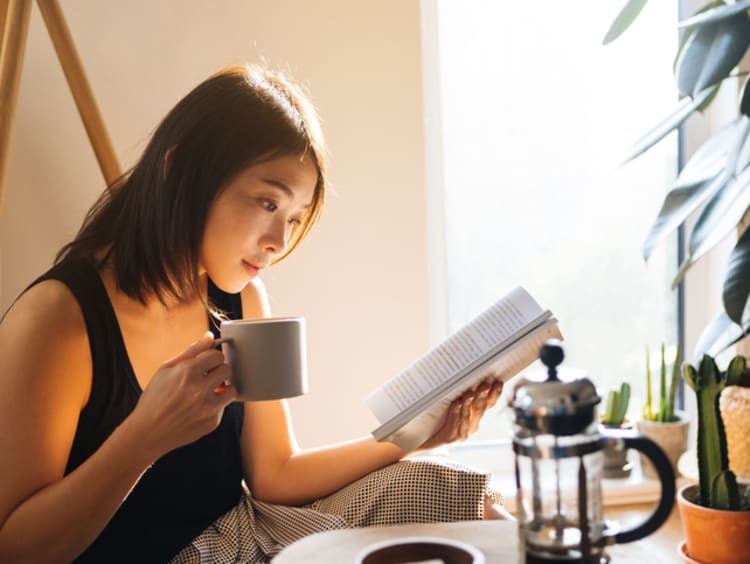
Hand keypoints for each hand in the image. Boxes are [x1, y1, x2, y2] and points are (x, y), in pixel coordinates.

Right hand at [128, 332, 238, 458]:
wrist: (147, 432)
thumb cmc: (154, 398)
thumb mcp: (166, 370)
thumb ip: (191, 351)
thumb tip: (209, 336)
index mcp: (188, 372)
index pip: (217, 355)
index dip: (211, 358)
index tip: (206, 363)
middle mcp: (200, 390)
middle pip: (227, 370)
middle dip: (218, 371)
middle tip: (206, 377)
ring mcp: (208, 408)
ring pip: (232, 390)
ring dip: (222, 389)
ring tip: (207, 392)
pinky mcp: (212, 422)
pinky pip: (223, 407)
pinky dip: (214, 406)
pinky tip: (199, 408)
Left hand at [418, 379, 503, 449]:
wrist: (420, 435)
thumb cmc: (434, 413)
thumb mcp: (449, 399)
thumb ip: (458, 389)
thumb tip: (462, 368)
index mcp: (475, 415)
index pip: (489, 404)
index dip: (495, 394)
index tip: (498, 381)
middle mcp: (472, 425)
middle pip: (480, 410)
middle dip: (482, 397)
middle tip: (483, 385)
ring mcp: (462, 433)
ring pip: (469, 417)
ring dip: (469, 404)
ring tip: (469, 393)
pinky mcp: (451, 438)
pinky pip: (455, 425)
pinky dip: (456, 413)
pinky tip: (456, 404)